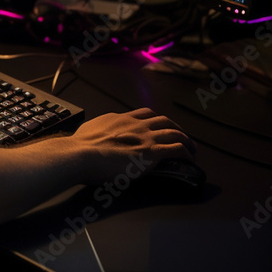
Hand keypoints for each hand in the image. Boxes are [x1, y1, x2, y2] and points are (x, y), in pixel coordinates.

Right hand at [70, 107, 195, 182]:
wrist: (81, 154)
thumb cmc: (80, 147)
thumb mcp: (89, 131)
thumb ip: (99, 130)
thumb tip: (96, 135)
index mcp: (119, 118)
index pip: (143, 114)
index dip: (154, 120)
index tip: (157, 126)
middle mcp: (135, 124)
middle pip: (162, 119)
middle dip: (174, 126)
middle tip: (180, 135)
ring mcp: (145, 137)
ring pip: (174, 131)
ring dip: (186, 138)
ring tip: (191, 147)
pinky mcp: (152, 152)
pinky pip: (177, 149)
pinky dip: (186, 152)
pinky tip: (189, 157)